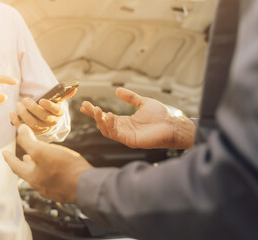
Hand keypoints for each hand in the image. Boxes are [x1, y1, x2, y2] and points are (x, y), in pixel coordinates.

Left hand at [3, 124, 92, 202]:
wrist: (86, 185)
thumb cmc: (64, 167)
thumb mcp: (43, 151)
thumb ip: (28, 141)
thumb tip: (19, 129)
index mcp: (32, 177)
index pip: (16, 166)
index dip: (9, 158)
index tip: (4, 153)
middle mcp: (40, 186)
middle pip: (28, 173)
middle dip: (25, 163)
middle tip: (23, 157)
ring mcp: (53, 190)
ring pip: (41, 177)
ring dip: (38, 168)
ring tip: (39, 161)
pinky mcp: (64, 191)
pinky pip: (53, 180)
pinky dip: (50, 173)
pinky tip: (56, 169)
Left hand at [10, 89, 76, 134]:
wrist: (46, 119)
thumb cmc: (50, 106)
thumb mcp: (57, 100)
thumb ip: (64, 94)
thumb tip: (75, 88)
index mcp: (58, 113)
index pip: (55, 110)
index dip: (49, 106)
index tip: (41, 100)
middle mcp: (51, 122)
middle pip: (43, 117)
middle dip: (32, 108)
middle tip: (25, 100)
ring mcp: (42, 128)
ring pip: (33, 123)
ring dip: (24, 113)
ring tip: (18, 104)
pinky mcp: (31, 132)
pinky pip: (23, 128)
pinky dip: (16, 121)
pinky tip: (11, 113)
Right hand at [80, 88, 194, 148]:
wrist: (172, 125)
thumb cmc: (161, 116)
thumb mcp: (143, 102)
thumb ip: (130, 97)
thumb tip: (117, 90)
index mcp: (125, 121)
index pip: (105, 116)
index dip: (95, 111)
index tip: (85, 105)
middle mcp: (123, 129)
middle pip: (103, 123)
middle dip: (94, 115)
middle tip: (86, 106)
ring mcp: (125, 136)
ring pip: (106, 130)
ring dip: (100, 120)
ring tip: (97, 109)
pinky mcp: (130, 140)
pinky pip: (115, 134)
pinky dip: (110, 125)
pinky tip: (109, 116)